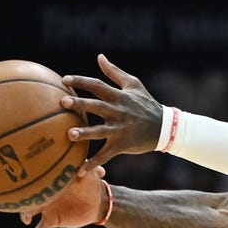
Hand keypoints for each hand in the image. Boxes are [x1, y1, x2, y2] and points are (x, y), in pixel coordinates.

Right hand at [20, 166, 107, 227]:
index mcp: (51, 179)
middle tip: (23, 198)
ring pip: (29, 211)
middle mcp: (45, 192)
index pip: (37, 178)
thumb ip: (85, 168)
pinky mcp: (51, 219)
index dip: (30, 179)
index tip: (26, 181)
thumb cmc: (91, 183)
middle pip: (28, 194)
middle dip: (23, 197)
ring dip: (25, 214)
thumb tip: (81, 170)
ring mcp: (46, 206)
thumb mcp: (90, 174)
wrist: (97, 201)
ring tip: (26, 220)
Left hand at [62, 54, 164, 170]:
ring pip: (100, 131)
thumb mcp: (133, 84)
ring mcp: (120, 129)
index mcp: (119, 96)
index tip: (63, 79)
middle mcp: (119, 111)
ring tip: (69, 135)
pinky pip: (106, 155)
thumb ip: (114, 72)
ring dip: (85, 133)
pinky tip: (80, 171)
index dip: (81, 81)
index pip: (98, 85)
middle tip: (63, 102)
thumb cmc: (147, 104)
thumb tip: (99, 56)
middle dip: (80, 104)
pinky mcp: (123, 144)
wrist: (165, 127)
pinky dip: (94, 163)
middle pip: (97, 106)